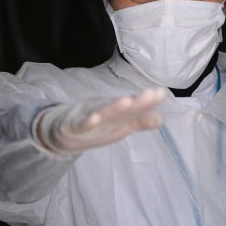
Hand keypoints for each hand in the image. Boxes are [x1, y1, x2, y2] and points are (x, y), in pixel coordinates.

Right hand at [36, 88, 165, 154]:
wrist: (63, 131)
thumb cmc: (98, 124)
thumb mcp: (121, 124)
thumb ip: (140, 121)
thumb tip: (161, 119)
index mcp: (120, 113)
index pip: (137, 107)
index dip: (149, 102)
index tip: (161, 93)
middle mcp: (108, 112)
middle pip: (124, 107)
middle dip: (137, 101)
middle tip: (151, 93)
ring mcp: (91, 117)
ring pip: (105, 113)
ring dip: (115, 107)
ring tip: (127, 101)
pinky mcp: (76, 126)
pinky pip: (82, 124)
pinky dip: (88, 121)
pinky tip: (94, 118)